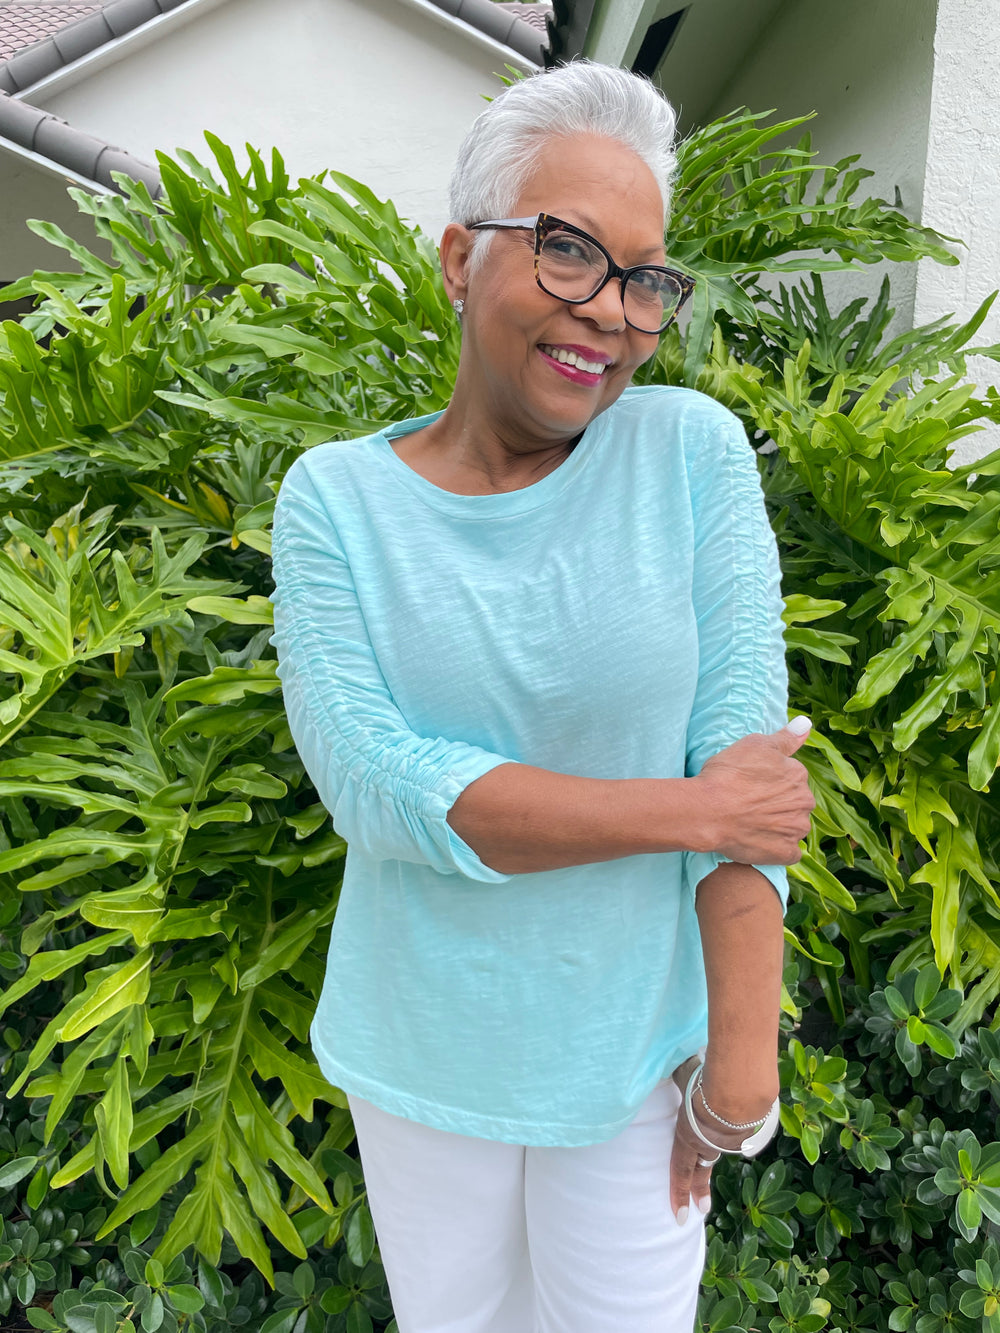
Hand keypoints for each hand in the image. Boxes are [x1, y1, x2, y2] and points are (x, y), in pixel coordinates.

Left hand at [669, 1057, 774, 1222]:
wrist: (739, 1094)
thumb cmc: (703, 1086)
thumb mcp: (682, 1078)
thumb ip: (680, 1078)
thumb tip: (677, 1068)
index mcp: (688, 1137)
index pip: (679, 1171)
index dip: (678, 1194)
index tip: (679, 1216)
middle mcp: (708, 1144)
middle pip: (702, 1170)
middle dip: (700, 1190)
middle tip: (702, 1210)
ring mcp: (731, 1141)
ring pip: (722, 1145)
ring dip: (720, 1141)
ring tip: (716, 1132)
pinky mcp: (750, 1132)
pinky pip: (739, 1130)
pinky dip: (737, 1124)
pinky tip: (738, 1113)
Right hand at [694, 719, 814, 864]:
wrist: (708, 811)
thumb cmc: (728, 775)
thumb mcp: (754, 745)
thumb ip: (785, 737)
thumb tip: (806, 723)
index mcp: (798, 775)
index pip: (791, 778)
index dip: (770, 781)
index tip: (752, 784)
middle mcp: (804, 802)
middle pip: (795, 802)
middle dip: (779, 803)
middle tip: (750, 803)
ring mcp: (796, 830)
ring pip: (792, 826)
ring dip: (778, 825)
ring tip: (751, 822)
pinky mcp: (785, 853)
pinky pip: (787, 851)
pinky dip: (776, 847)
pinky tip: (757, 840)